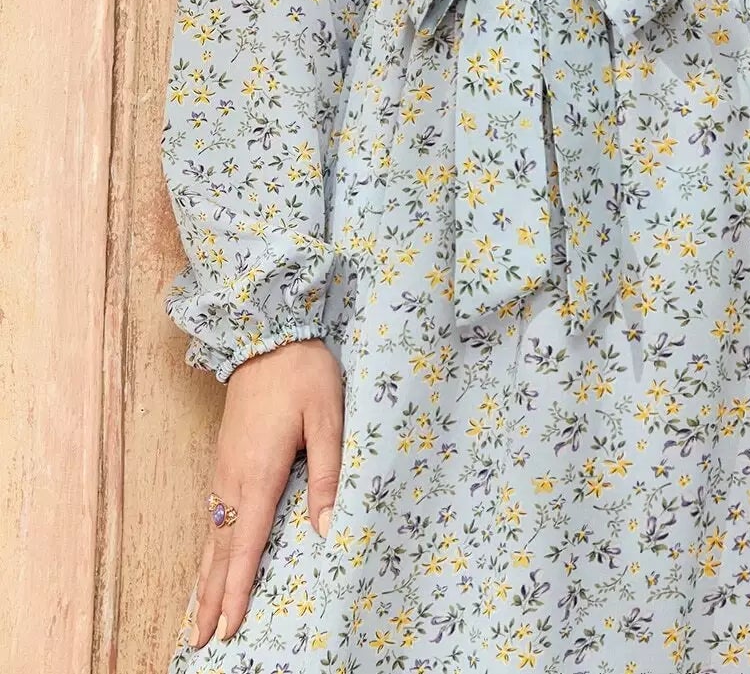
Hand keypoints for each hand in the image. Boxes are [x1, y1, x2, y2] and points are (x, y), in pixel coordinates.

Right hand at [188, 337, 343, 649]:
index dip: (239, 590)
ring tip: (198, 613)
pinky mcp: (225, 458)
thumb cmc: (303, 374)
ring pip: (212, 535)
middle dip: (211, 597)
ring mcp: (224, 468)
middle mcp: (234, 478)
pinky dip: (210, 548)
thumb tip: (325, 530)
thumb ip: (328, 475)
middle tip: (200, 641)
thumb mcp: (327, 419)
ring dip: (206, 577)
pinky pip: (213, 515)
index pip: (247, 545)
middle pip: (220, 550)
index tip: (228, 628)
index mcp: (260, 473)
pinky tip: (212, 559)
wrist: (266, 333)